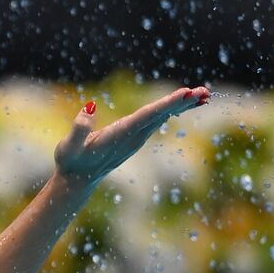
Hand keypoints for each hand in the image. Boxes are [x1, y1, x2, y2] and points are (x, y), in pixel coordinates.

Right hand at [54, 85, 209, 186]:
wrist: (77, 180)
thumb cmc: (71, 161)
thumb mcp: (68, 147)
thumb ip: (79, 129)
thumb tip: (91, 105)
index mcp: (119, 135)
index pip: (146, 116)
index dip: (166, 104)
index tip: (185, 94)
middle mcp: (132, 136)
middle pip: (161, 116)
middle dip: (183, 103)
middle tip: (205, 92)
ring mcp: (136, 138)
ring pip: (163, 117)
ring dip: (183, 105)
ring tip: (204, 94)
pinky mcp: (135, 136)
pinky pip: (158, 119)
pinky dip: (174, 109)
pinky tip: (186, 103)